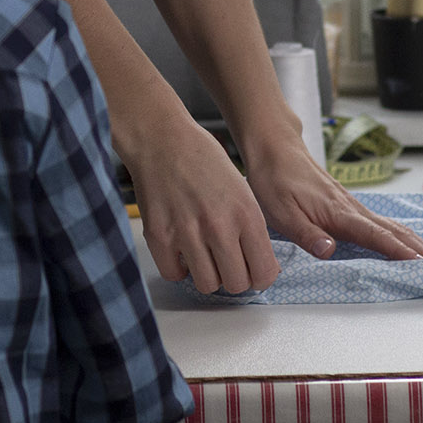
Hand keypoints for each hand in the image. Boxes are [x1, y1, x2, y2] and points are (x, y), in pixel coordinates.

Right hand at [128, 116, 280, 294]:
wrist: (162, 138)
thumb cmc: (201, 158)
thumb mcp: (241, 189)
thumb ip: (251, 228)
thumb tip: (258, 264)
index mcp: (245, 213)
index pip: (264, 274)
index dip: (259, 276)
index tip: (251, 269)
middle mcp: (219, 226)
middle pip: (236, 285)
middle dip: (233, 276)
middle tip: (225, 259)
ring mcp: (187, 232)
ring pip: (207, 284)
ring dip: (206, 273)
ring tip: (201, 251)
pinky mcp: (159, 236)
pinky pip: (174, 274)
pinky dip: (177, 266)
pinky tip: (180, 247)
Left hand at [242, 130, 422, 261]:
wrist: (273, 147)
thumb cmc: (274, 179)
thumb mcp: (281, 212)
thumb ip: (306, 234)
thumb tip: (330, 252)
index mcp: (338, 213)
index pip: (375, 236)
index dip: (399, 252)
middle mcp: (350, 208)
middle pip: (392, 230)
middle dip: (417, 248)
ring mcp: (350, 204)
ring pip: (389, 224)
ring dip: (412, 240)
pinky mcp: (345, 202)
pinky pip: (378, 221)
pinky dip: (397, 232)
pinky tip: (402, 239)